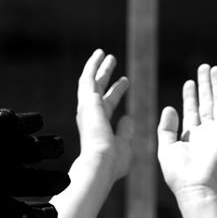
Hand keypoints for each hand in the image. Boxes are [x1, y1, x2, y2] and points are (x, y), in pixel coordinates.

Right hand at [75, 49, 133, 179]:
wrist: (100, 163)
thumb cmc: (112, 162)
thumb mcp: (124, 145)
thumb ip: (125, 131)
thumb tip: (129, 118)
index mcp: (100, 127)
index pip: (109, 104)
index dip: (117, 92)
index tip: (125, 81)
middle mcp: (91, 116)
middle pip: (98, 90)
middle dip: (106, 76)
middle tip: (112, 62)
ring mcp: (87, 108)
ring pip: (90, 82)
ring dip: (98, 67)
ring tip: (104, 53)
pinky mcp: (87, 101)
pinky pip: (88, 78)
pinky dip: (93, 66)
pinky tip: (99, 54)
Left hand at [158, 64, 216, 196]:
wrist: (193, 186)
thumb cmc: (177, 173)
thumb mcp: (166, 147)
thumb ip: (166, 128)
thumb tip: (169, 107)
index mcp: (191, 136)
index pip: (192, 111)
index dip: (190, 96)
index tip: (188, 82)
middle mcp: (205, 131)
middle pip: (206, 102)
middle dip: (204, 85)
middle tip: (203, 67)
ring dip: (216, 85)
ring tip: (213, 69)